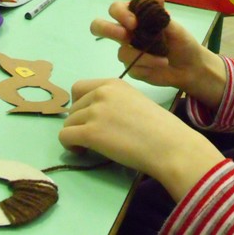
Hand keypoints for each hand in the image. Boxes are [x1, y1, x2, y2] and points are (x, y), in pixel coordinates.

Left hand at [59, 77, 223, 200]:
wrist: (169, 144)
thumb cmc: (159, 127)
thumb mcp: (135, 102)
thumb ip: (114, 102)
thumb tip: (95, 116)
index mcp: (114, 83)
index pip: (79, 88)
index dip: (80, 104)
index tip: (90, 118)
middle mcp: (101, 92)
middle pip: (73, 107)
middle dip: (79, 122)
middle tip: (94, 136)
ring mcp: (95, 111)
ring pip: (68, 123)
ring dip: (76, 135)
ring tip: (91, 146)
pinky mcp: (90, 132)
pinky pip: (64, 137)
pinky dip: (70, 146)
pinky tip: (84, 151)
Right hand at [89, 0, 225, 107]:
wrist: (191, 66)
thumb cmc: (182, 41)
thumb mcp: (175, 27)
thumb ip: (161, 15)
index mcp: (136, 17)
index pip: (116, 9)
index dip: (120, 14)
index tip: (134, 22)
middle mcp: (127, 33)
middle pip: (100, 27)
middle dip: (106, 29)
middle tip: (124, 36)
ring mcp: (128, 51)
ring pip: (122, 52)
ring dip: (143, 56)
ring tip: (164, 59)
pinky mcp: (132, 68)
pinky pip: (132, 68)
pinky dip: (148, 66)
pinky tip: (162, 65)